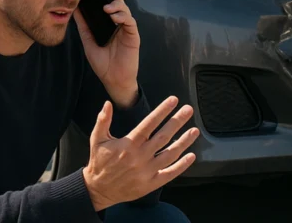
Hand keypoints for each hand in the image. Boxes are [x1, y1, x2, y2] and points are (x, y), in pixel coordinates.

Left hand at [74, 0, 139, 106]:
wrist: (113, 79)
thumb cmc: (102, 63)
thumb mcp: (88, 41)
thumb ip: (83, 26)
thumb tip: (74, 10)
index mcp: (109, 25)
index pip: (108, 5)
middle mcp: (119, 25)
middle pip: (119, 4)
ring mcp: (127, 30)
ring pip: (126, 11)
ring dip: (117, 6)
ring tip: (107, 8)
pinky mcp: (133, 36)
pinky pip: (130, 22)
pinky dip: (123, 17)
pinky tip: (115, 17)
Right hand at [82, 96, 199, 211]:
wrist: (97, 190)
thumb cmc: (99, 162)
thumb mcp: (97, 139)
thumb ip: (103, 120)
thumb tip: (107, 103)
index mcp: (128, 144)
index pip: (149, 123)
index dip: (162, 111)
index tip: (173, 101)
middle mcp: (139, 156)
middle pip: (163, 136)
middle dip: (177, 121)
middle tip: (188, 110)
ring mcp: (146, 171)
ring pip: (170, 154)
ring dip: (184, 142)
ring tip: (195, 130)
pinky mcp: (151, 183)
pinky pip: (170, 173)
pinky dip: (182, 165)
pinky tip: (191, 155)